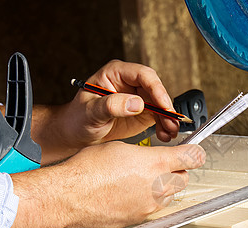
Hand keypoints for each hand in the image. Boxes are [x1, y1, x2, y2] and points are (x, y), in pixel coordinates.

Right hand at [0, 142, 204, 227]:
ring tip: (142, 180)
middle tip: (163, 165)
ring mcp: (149, 206)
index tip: (194, 152)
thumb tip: (153, 155)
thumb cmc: (87, 169)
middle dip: (177, 171)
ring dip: (163, 187)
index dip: (195, 153)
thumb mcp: (120, 148)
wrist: (69, 196)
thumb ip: (146, 153)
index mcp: (155, 163)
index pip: (191, 158)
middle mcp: (157, 186)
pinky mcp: (139, 219)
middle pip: (184, 179)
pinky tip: (130, 194)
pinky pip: (152, 209)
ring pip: (169, 196)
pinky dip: (147, 201)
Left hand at [32, 60, 178, 163]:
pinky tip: (165, 134)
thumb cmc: (78, 118)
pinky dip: (164, 126)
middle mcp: (129, 82)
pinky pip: (159, 116)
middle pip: (156, 89)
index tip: (163, 105)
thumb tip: (137, 103)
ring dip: (168, 118)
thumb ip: (111, 106)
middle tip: (171, 122)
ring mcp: (137, 97)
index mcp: (116, 73)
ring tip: (169, 132)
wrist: (76, 133)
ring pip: (161, 104)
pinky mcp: (142, 112)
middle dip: (166, 106)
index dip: (156, 88)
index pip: (143, 75)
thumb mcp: (91, 112)